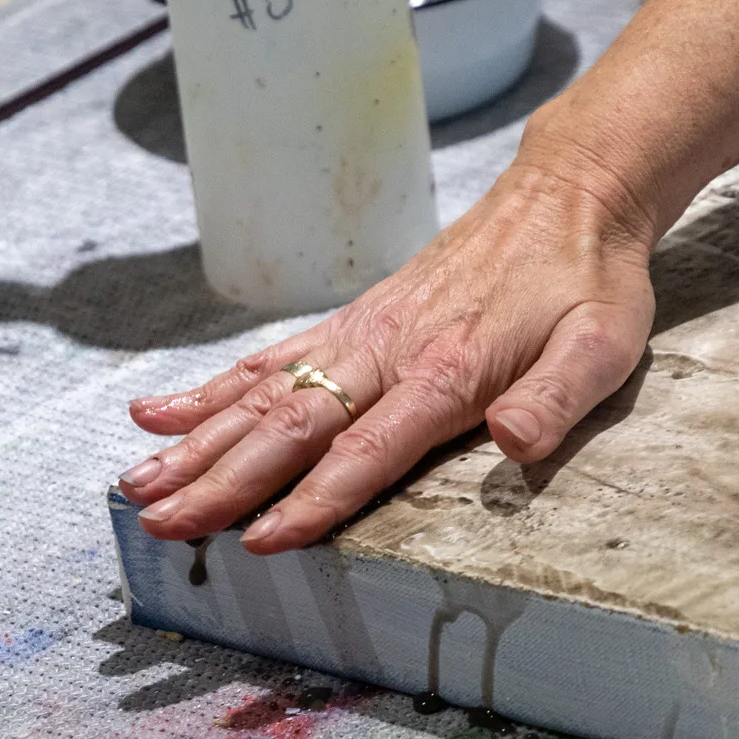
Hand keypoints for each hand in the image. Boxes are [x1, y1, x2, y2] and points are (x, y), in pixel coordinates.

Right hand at [117, 163, 657, 554]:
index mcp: (447, 371)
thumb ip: (556, 398)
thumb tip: (514, 443)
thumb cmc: (589, 282)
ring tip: (137, 486)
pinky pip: (270, 360)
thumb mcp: (602, 345)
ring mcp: (361, 334)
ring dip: (197, 444)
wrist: (568, 195)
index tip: (260, 543)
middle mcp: (388, 351)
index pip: (368, 450)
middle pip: (291, 427)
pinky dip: (211, 390)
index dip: (313, 500)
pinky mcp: (353, 322)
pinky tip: (159, 415)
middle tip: (160, 525)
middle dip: (222, 482)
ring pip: (263, 395)